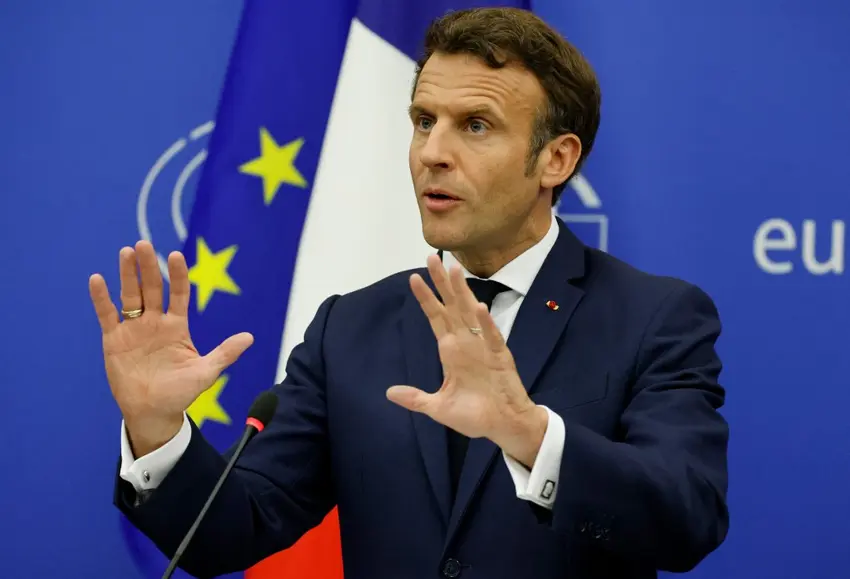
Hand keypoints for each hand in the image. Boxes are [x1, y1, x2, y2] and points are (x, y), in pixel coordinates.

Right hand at [88, 240, 252, 455]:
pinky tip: (97, 279)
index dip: (178, 275)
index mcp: (177, 326)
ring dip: (127, 275)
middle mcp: (155, 322)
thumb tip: (250, 337)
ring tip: (126, 252)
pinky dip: (101, 298)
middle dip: (148, 267)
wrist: (154, 412)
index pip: (179, 294)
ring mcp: (134, 329)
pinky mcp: (114, 340)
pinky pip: (107, 315)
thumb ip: (225, 353)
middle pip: (152, 288)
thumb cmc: (180, 392)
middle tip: (144, 244)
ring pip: (130, 296)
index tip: (176, 256)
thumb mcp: (206, 372)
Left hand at [386, 255, 547, 466]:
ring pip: (471, 313)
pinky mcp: (500, 357)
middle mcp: (466, 342)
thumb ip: (415, 398)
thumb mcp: (438, 407)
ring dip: (463, 292)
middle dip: (442, 283)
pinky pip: (492, 336)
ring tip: (455, 270)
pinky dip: (486, 323)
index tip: (413, 278)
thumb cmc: (474, 415)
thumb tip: (389, 392)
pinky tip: (479, 307)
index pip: (435, 318)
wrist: (503, 426)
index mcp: (451, 351)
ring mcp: (483, 347)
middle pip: (451, 306)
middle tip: (432, 257)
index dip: (425, 298)